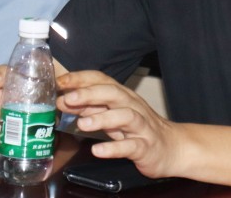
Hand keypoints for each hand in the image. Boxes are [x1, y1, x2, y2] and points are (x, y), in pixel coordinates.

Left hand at [56, 70, 178, 177]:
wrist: (172, 147)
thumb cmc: (138, 128)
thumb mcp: (113, 115)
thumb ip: (90, 107)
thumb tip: (63, 100)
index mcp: (122, 96)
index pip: (101, 80)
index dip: (81, 79)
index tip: (59, 82)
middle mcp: (132, 106)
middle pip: (113, 93)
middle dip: (90, 93)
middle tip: (68, 99)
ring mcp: (141, 126)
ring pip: (125, 116)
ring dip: (103, 118)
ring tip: (82, 124)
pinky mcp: (145, 147)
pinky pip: (131, 146)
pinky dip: (113, 148)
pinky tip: (98, 150)